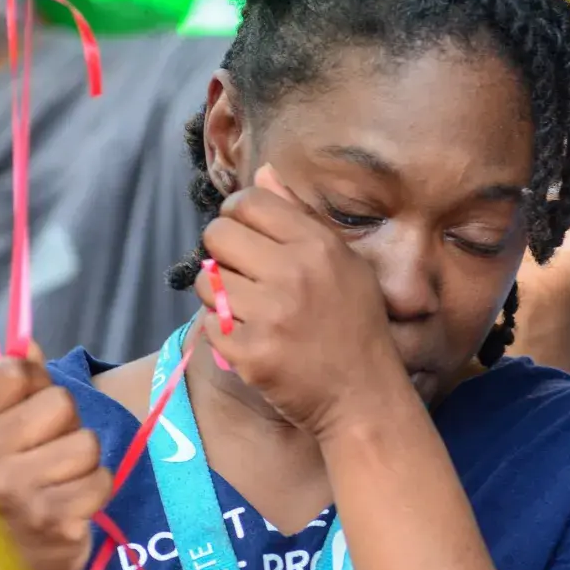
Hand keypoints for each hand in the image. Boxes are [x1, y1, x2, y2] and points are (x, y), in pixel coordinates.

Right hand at [0, 346, 110, 569]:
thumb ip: (13, 386)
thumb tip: (28, 344)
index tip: (25, 411)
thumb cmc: (5, 487)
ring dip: (83, 462)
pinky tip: (70, 505)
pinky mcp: (54, 522)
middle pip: (61, 404)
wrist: (7, 568)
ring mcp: (17, 493)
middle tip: (47, 453)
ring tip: (59, 482)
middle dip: (64, 426)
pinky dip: (94, 492)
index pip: (15, 372)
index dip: (33, 387)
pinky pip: (102, 480)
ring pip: (87, 443)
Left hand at [195, 165, 405, 439]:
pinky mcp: (251, 353)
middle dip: (223, 254)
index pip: (248, 202)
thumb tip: (262, 172)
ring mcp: (271, 315)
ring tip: (250, 311)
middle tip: (244, 277)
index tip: (243, 235)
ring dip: (220, 296)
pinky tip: (251, 340)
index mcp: (317, 245)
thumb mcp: (344, 263)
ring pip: (206, 282)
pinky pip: (209, 324)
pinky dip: (223, 333)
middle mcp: (294, 273)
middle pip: (217, 235)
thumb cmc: (355, 327)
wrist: (363, 397)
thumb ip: (300, 217)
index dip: (237, 215)